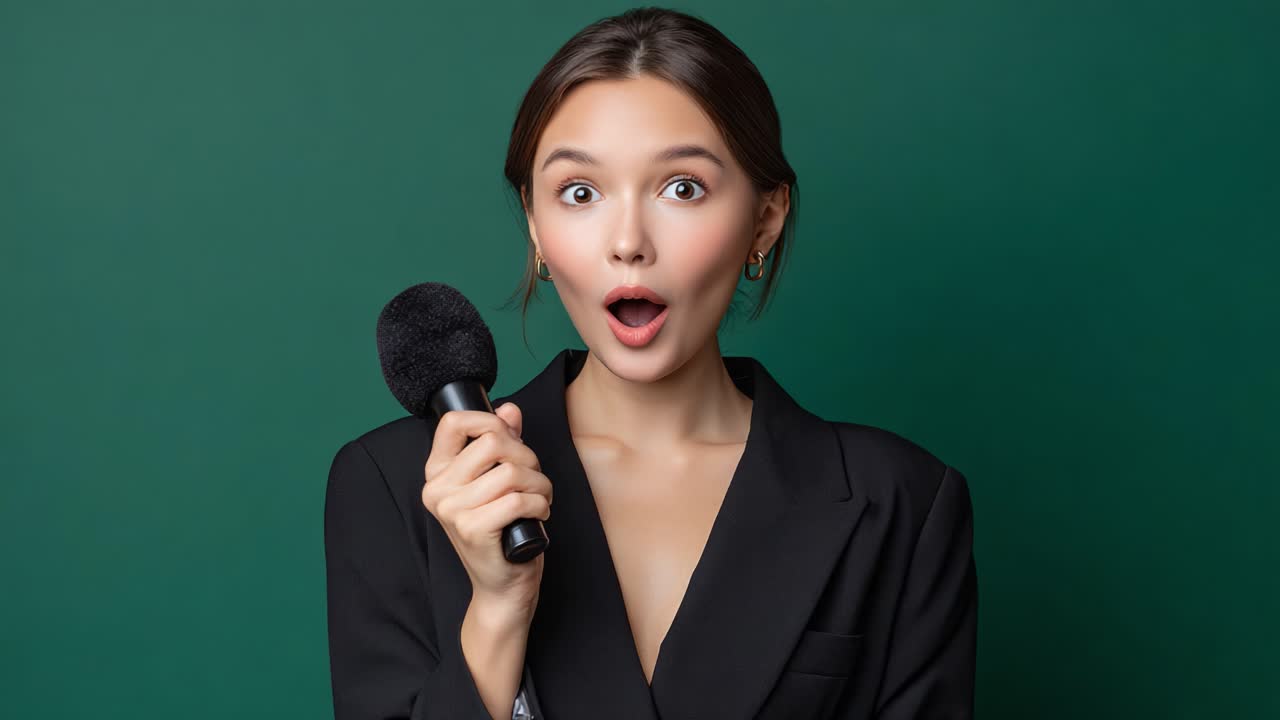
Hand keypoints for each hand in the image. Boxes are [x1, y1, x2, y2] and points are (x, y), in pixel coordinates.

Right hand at [422, 402, 550, 616]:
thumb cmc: (502, 530)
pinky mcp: (473, 529)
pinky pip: (518, 499)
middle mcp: (437, 489)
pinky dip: (540, 505)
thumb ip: (502, 443)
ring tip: (539, 500)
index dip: (489, 420)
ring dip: (540, 484)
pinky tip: (538, 515)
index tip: (509, 438)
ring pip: (512, 471)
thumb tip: (510, 409)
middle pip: (493, 441)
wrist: (502, 585)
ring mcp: (452, 510)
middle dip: (527, 457)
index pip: (453, 422)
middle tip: (533, 480)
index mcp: (438, 472)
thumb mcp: (498, 482)